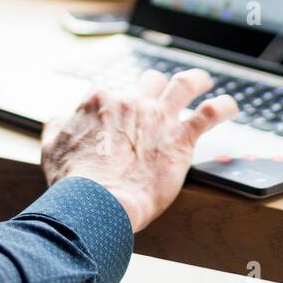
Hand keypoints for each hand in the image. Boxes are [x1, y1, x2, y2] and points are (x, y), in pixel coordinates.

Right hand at [40, 68, 238, 232]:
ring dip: (195, 80)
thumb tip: (61, 119)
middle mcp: (131, 102)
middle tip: (159, 96)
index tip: (116, 119)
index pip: (110, 92)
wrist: (96, 202)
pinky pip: (209, 115)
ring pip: (183, 84)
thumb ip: (58, 126)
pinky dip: (223, 107)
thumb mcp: (52, 147)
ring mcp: (158, 118)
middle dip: (153, 88)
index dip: (113, 106)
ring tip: (203, 80)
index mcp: (100, 101)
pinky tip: (230, 106)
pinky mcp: (180, 139)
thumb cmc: (73, 181)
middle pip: (148, 82)